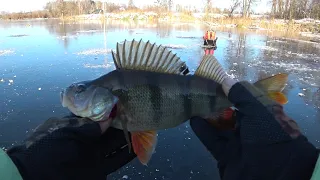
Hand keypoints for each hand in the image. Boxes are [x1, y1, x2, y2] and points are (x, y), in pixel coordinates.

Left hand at [6, 114, 135, 179]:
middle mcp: (88, 140)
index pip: (98, 117)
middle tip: (138, 113)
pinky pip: (117, 161)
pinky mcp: (99, 169)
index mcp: (77, 128)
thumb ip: (87, 126)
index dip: (110, 111)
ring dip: (129, 137)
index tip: (124, 104)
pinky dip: (128, 154)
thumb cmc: (45, 148)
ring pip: (116, 144)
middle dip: (123, 123)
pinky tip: (140, 147)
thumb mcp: (63, 131)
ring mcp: (94, 155)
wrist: (34, 176)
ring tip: (144, 127)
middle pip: (110, 130)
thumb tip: (107, 119)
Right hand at [189, 57, 317, 178]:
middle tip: (201, 90)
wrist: (272, 173)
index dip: (232, 90)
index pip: (245, 99)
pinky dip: (202, 130)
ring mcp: (238, 142)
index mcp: (264, 115)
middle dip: (217, 102)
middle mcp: (251, 128)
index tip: (217, 81)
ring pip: (220, 126)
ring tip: (194, 102)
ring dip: (208, 115)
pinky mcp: (226, 155)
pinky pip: (212, 140)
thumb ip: (241, 93)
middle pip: (231, 112)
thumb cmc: (269, 134)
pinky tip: (193, 119)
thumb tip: (225, 80)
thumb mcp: (259, 109)